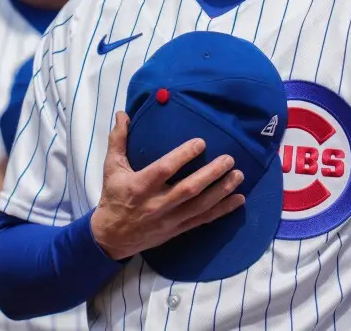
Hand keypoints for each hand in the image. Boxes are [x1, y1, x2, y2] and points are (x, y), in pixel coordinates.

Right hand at [90, 112, 245, 260]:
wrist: (112, 237)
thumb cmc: (113, 197)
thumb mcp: (111, 168)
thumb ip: (117, 140)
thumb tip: (123, 114)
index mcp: (140, 186)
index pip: (164, 169)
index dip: (183, 156)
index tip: (201, 142)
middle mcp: (156, 204)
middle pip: (188, 189)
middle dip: (211, 174)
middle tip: (229, 159)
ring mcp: (169, 219)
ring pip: (200, 205)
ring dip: (222, 191)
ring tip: (238, 175)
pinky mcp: (178, 229)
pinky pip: (203, 219)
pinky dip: (222, 210)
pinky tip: (239, 200)